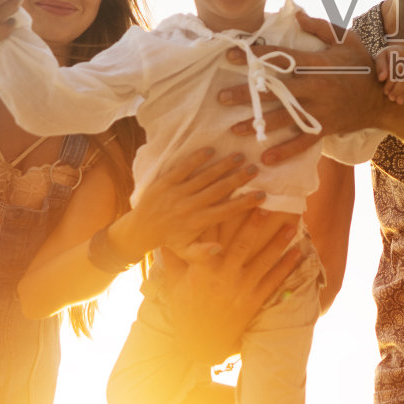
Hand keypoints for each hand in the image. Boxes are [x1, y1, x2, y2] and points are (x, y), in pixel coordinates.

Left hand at [120, 148, 263, 256]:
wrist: (141, 228)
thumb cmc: (170, 240)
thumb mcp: (186, 251)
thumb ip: (203, 253)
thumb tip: (220, 248)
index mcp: (198, 222)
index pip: (227, 211)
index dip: (246, 202)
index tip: (262, 194)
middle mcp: (190, 206)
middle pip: (219, 189)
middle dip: (238, 178)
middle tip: (255, 168)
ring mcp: (177, 192)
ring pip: (204, 176)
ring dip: (223, 165)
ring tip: (239, 156)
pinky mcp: (166, 182)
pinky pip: (183, 168)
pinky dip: (196, 159)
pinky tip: (210, 150)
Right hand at [157, 210, 303, 360]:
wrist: (201, 343)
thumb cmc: (186, 311)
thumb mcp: (175, 285)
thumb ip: (171, 260)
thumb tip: (163, 237)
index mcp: (202, 271)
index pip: (212, 239)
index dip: (221, 219)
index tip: (230, 200)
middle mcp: (223, 278)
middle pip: (242, 246)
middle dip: (254, 225)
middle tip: (265, 205)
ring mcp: (241, 290)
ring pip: (263, 261)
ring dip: (278, 242)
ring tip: (292, 224)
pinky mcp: (254, 301)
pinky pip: (273, 281)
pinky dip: (287, 267)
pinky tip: (298, 253)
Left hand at [219, 12, 385, 164]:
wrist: (383, 98)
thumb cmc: (363, 66)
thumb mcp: (346, 40)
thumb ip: (320, 26)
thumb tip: (296, 13)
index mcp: (318, 63)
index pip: (281, 57)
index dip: (255, 56)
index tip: (231, 55)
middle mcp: (316, 87)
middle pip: (275, 90)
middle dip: (247, 94)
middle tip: (221, 97)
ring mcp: (320, 110)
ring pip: (284, 118)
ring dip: (258, 124)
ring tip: (234, 129)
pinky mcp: (325, 127)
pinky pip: (302, 141)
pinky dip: (285, 151)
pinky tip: (265, 157)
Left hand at [375, 45, 403, 103]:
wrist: (398, 52)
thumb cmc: (386, 57)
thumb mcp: (380, 58)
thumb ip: (380, 67)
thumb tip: (381, 78)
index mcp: (400, 52)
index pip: (396, 69)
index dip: (391, 82)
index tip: (385, 92)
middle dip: (399, 89)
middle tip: (392, 99)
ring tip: (399, 101)